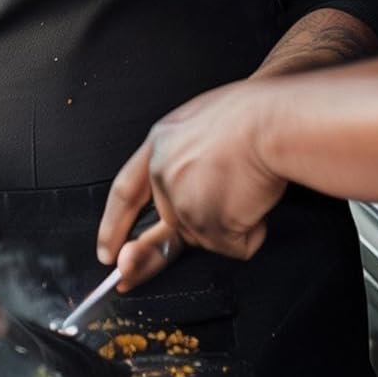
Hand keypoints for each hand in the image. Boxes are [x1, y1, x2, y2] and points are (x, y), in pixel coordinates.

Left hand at [97, 80, 286, 288]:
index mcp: (159, 145)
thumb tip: (188, 188)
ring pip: (205, 236)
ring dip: (231, 223)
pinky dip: (251, 233)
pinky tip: (256, 202)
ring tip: (247, 188)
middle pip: (166, 226)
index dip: (113, 225)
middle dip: (167, 245)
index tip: (107, 253)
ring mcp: (184, 203)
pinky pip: (235, 246)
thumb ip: (184, 156)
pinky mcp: (209, 226)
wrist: (269, 124)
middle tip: (147, 261)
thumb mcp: (199, 123)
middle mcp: (163, 176)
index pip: (125, 192)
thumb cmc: (249, 115)